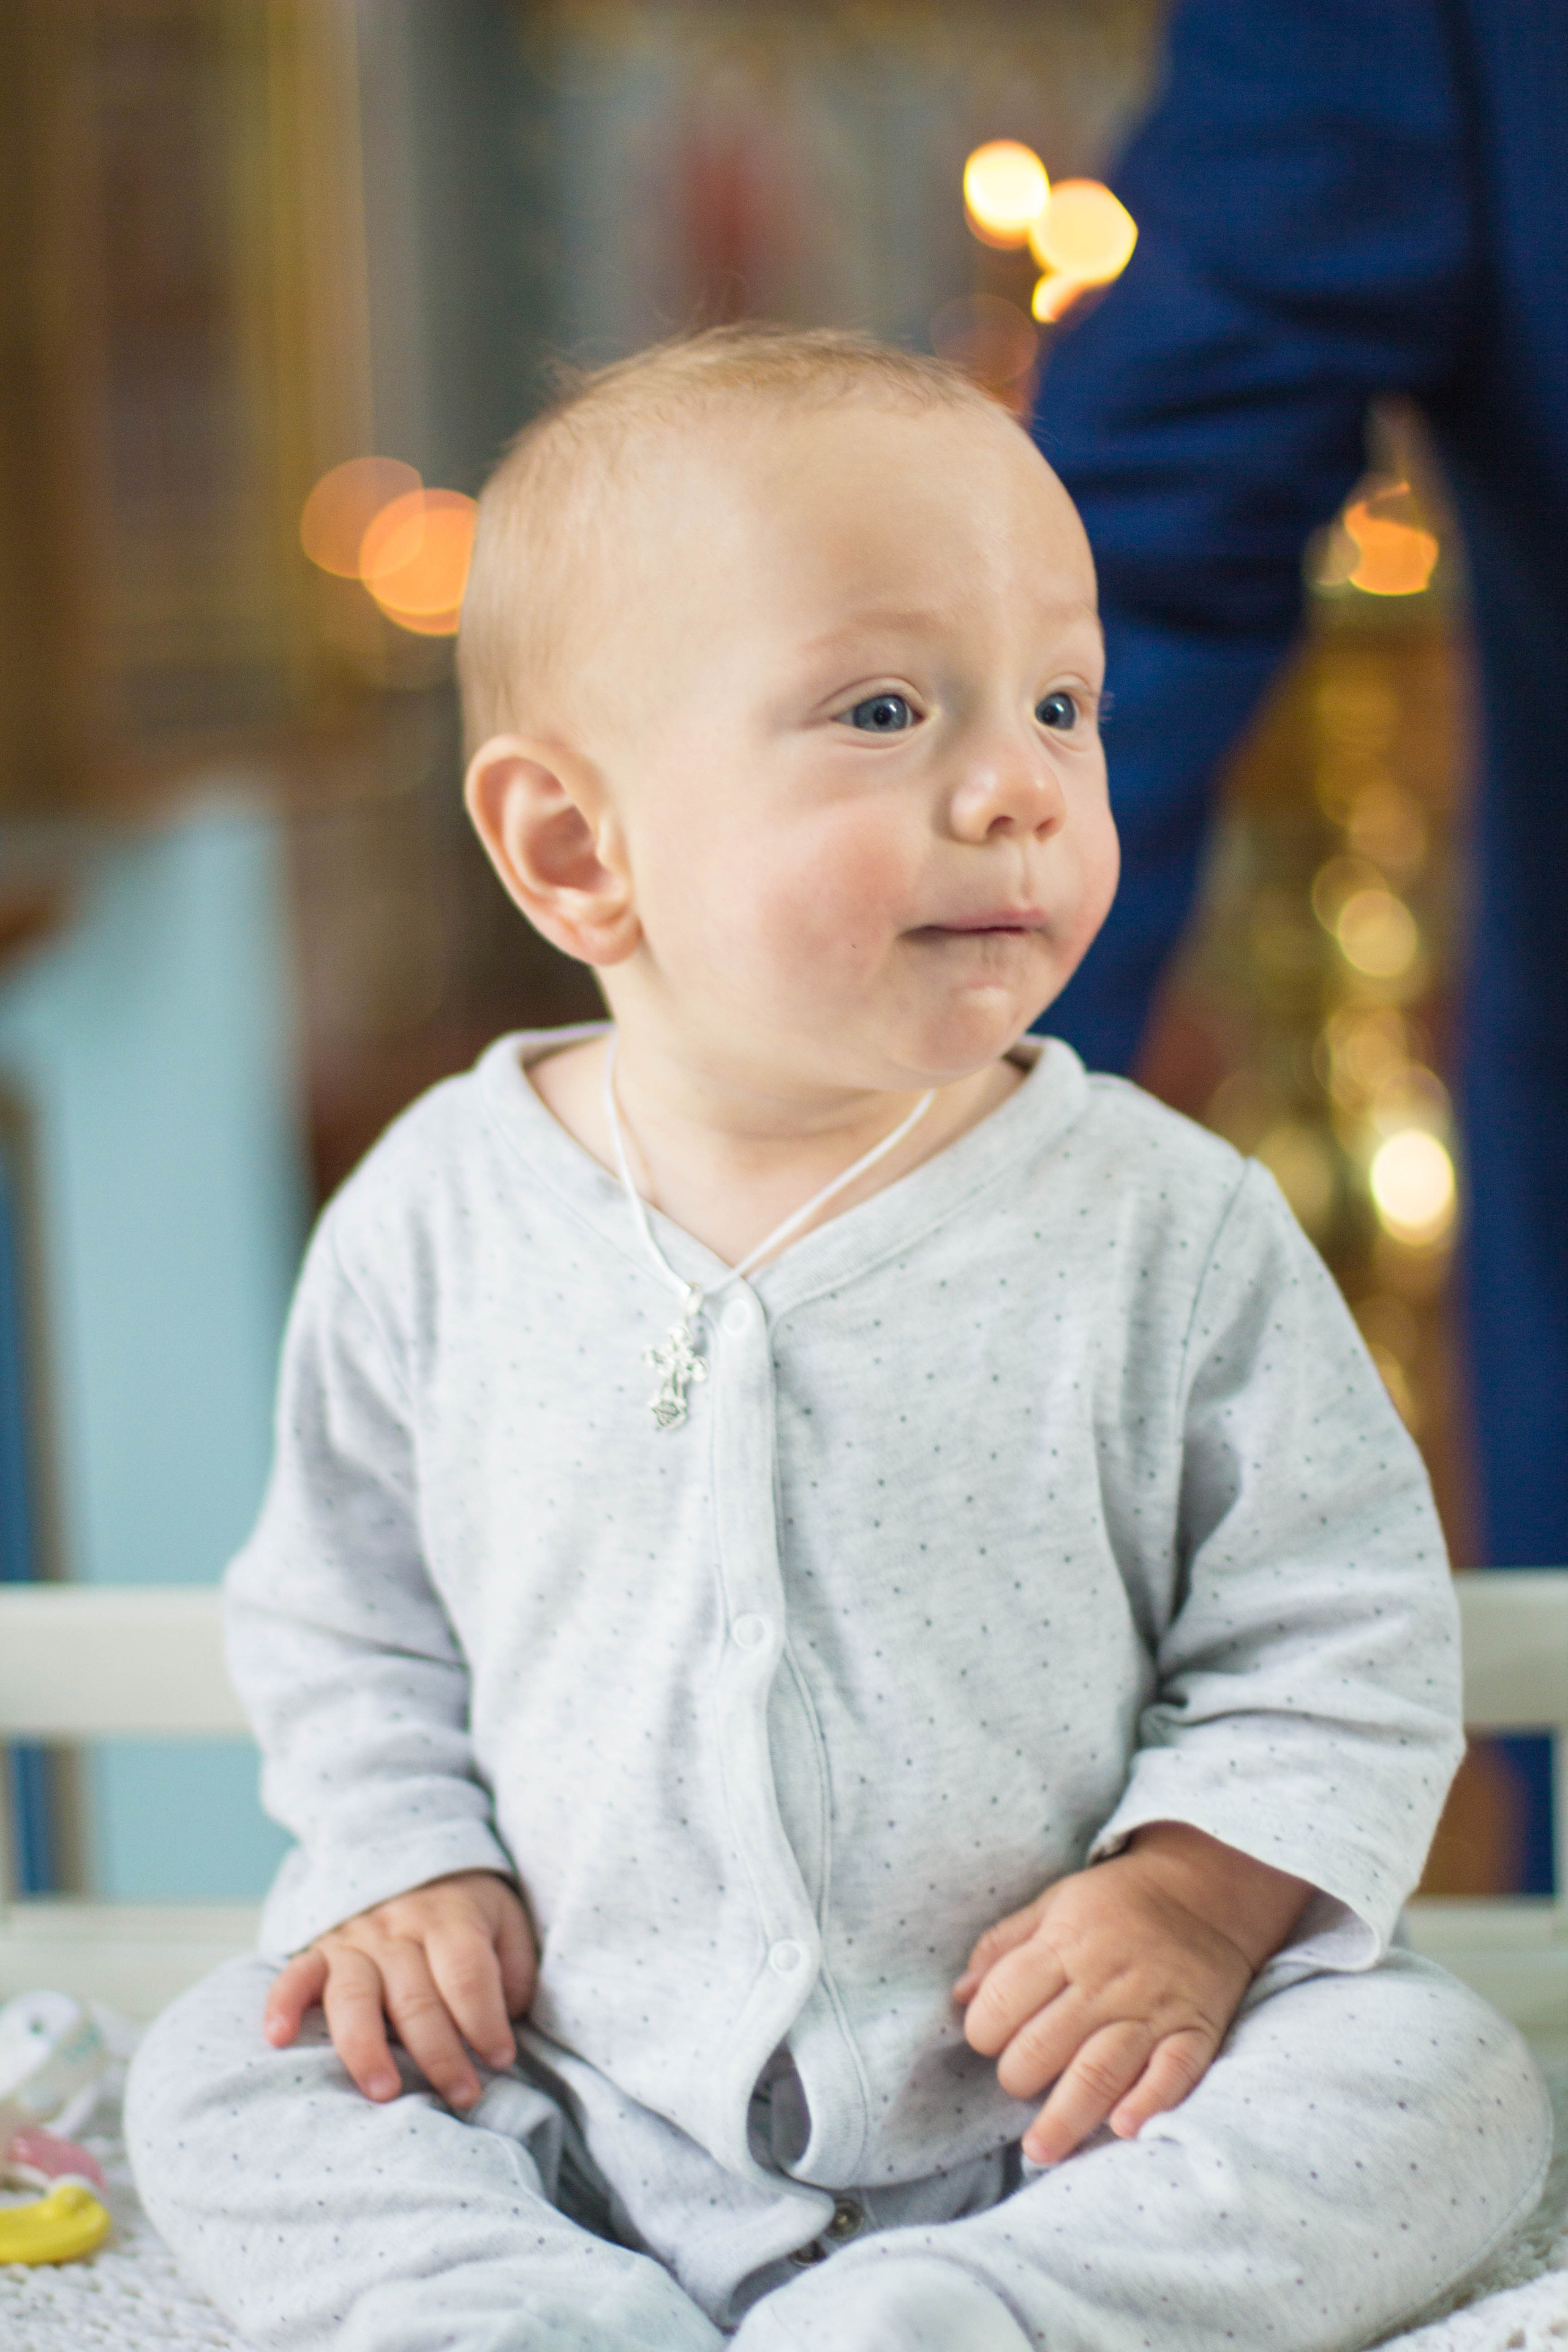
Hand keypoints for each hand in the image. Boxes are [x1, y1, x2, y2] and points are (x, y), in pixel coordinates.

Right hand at [263, 1869, 536, 2109]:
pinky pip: (294, 1976)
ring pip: (355, 1995)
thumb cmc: (469, 1914)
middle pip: (416, 1996)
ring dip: (368, 2047)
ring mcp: (355, 1941)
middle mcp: (399, 1928)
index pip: (467, 1975)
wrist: (415, 1867)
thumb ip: (513, 1970)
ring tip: (384, 2092)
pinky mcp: (319, 1953)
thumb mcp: (507, 1923)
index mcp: (451, 1919)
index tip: (500, 2060)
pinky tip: (278, 2038)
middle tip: (462, 2096)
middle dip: (440, 2054)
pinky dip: (283, 2004)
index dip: (485, 2021)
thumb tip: (505, 2019)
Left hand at [953, 1823, 1309, 2165]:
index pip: (1005, 2001)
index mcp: (1064, 1944)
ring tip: (1040, 2150)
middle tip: (1018, 2084)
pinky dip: (1149, 2103)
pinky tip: (1123, 2129)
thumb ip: (1003, 1946)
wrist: (1206, 1893)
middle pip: (1045, 2045)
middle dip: (1018, 2077)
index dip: (984, 2030)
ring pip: (1100, 2070)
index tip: (988, 2040)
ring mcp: (1153, 2009)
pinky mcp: (1195, 2032)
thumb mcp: (1053, 1903)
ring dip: (1067, 2116)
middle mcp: (1106, 1981)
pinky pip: (1173, 2073)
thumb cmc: (1116, 1903)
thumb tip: (960, 1995)